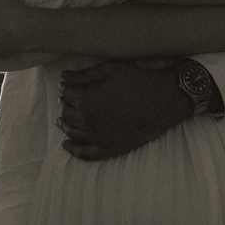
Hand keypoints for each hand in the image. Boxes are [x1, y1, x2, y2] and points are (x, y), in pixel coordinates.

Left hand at [57, 60, 193, 159]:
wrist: (163, 100)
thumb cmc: (137, 81)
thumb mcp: (109, 70)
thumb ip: (83, 75)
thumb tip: (63, 76)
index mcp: (87, 101)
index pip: (67, 95)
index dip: (65, 89)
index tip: (66, 86)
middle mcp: (89, 122)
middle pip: (67, 115)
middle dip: (64, 107)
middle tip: (65, 101)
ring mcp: (99, 138)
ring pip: (73, 134)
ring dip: (64, 126)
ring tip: (61, 120)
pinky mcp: (110, 149)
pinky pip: (86, 154)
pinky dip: (73, 150)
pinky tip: (66, 145)